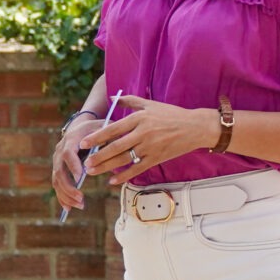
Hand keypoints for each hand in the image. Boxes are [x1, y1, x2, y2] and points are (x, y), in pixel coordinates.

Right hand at [48, 115, 103, 209]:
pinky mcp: (58, 170)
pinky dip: (62, 197)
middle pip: (59, 171)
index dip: (73, 166)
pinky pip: (57, 185)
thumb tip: (117, 147)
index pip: (68, 153)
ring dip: (66, 195)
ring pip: (57, 181)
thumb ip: (108, 137)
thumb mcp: (102, 127)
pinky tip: (69, 209)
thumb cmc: (94, 129)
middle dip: (69, 186)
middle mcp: (59, 151)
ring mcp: (57, 162)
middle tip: (80, 197)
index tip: (81, 177)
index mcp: (70, 140)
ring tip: (80, 205)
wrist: (79, 127)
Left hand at [82, 96, 210, 183]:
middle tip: (85, 162)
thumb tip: (111, 98)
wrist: (195, 127)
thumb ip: (129, 101)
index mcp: (140, 118)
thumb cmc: (172, 114)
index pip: (113, 129)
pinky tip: (112, 181)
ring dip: (106, 167)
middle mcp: (143, 133)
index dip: (97, 137)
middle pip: (116, 147)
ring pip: (124, 159)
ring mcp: (150, 147)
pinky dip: (124, 176)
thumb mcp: (150, 104)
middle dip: (98, 156)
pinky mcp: (157, 158)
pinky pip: (137, 169)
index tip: (83, 143)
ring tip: (93, 172)